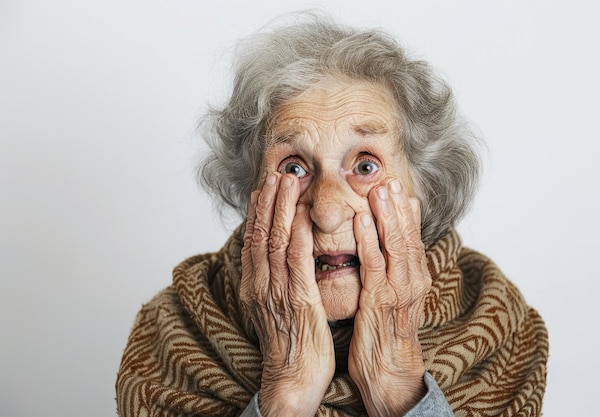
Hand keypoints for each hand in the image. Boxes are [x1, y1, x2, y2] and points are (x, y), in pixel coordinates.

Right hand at [240, 172, 334, 416]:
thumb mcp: (274, 309)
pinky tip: (303, 215)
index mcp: (255, 287)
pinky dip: (298, 235)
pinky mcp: (299, 301)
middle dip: (268, 201)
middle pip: (260, 235)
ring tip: (288, 182)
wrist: (292, 379)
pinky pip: (297, 262)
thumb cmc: (289, 345)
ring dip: (281, 209)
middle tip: (276, 174)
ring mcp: (277, 293)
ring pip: (275, 242)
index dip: (257, 213)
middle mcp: (261, 286)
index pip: (252, 241)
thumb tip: (274, 260)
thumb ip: (273, 282)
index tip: (262, 189)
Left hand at [349, 178, 431, 416]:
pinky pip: (374, 265)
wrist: (390, 370)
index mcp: (415, 277)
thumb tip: (390, 242)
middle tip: (388, 179)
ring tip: (378, 190)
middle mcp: (412, 279)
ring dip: (386, 215)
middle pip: (407, 234)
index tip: (398, 185)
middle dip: (397, 205)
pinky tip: (360, 221)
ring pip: (395, 244)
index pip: (412, 235)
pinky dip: (368, 240)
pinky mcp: (380, 301)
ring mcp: (399, 289)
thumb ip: (394, 268)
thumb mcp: (395, 295)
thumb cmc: (387, 331)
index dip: (405, 209)